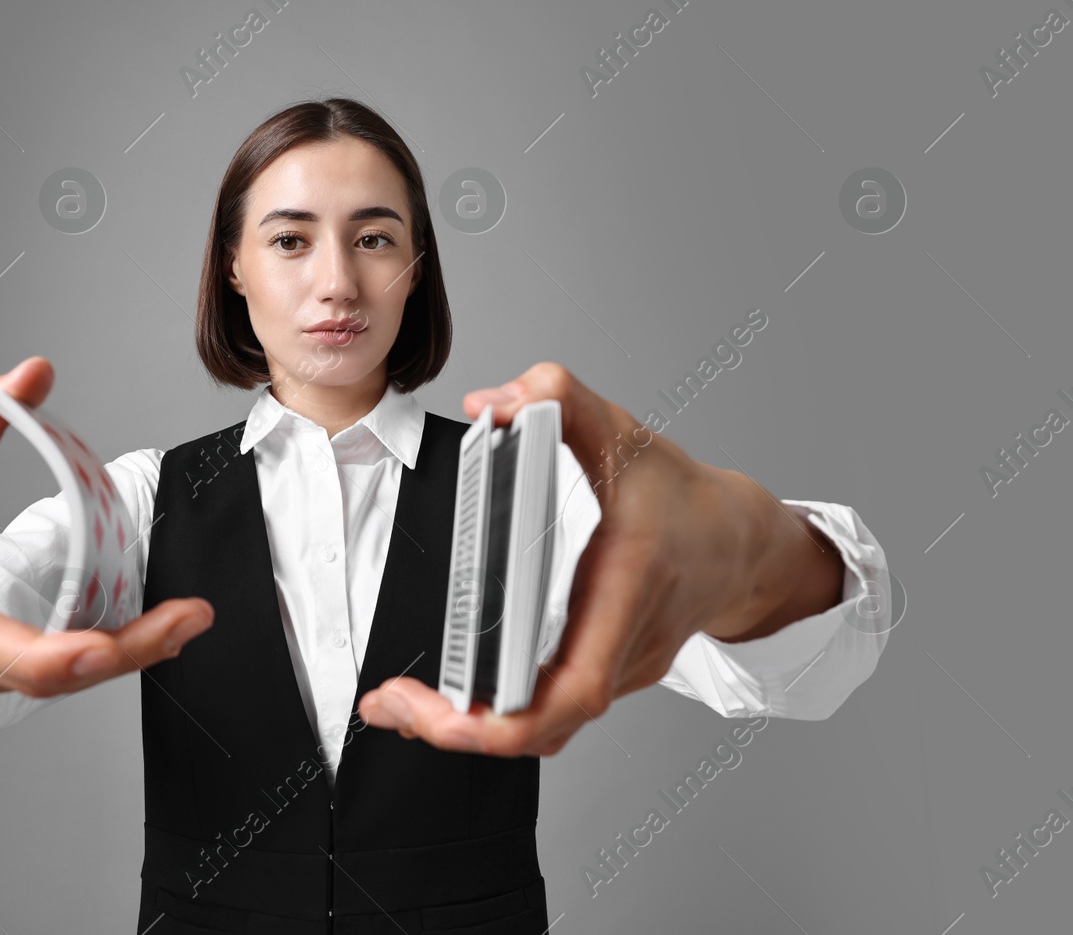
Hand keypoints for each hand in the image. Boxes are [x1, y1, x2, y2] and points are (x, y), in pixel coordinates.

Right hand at [0, 355, 214, 696]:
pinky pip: (51, 682)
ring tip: (183, 625)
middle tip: (186, 622)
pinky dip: (104, 663)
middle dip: (116, 655)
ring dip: (122, 660)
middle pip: (30, 672)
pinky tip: (151, 638)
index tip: (99, 646)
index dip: (37, 650)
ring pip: (47, 686)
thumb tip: (32, 371)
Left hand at [356, 362, 836, 756]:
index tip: (441, 710)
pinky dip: (495, 715)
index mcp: (625, 590)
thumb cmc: (680, 494)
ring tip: (401, 707)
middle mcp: (624, 645)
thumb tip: (492, 402)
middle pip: (546, 728)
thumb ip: (557, 397)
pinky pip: (549, 712)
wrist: (737, 540)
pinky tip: (446, 698)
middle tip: (391, 708)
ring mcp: (618, 669)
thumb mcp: (620, 429)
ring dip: (469, 728)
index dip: (506, 719)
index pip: (574, 689)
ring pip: (545, 730)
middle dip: (460, 731)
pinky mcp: (606, 674)